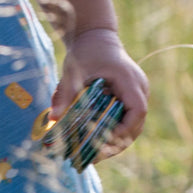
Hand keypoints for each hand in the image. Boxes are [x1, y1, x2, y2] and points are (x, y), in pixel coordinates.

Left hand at [50, 27, 148, 159]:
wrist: (94, 35)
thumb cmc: (85, 51)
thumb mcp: (72, 71)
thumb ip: (65, 94)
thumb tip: (53, 118)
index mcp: (129, 80)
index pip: (137, 111)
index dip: (125, 129)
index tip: (106, 141)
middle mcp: (139, 88)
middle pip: (136, 123)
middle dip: (117, 142)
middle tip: (95, 157)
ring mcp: (137, 92)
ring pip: (132, 124)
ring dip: (115, 139)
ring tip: (93, 155)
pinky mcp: (130, 97)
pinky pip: (125, 118)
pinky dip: (113, 129)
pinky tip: (95, 140)